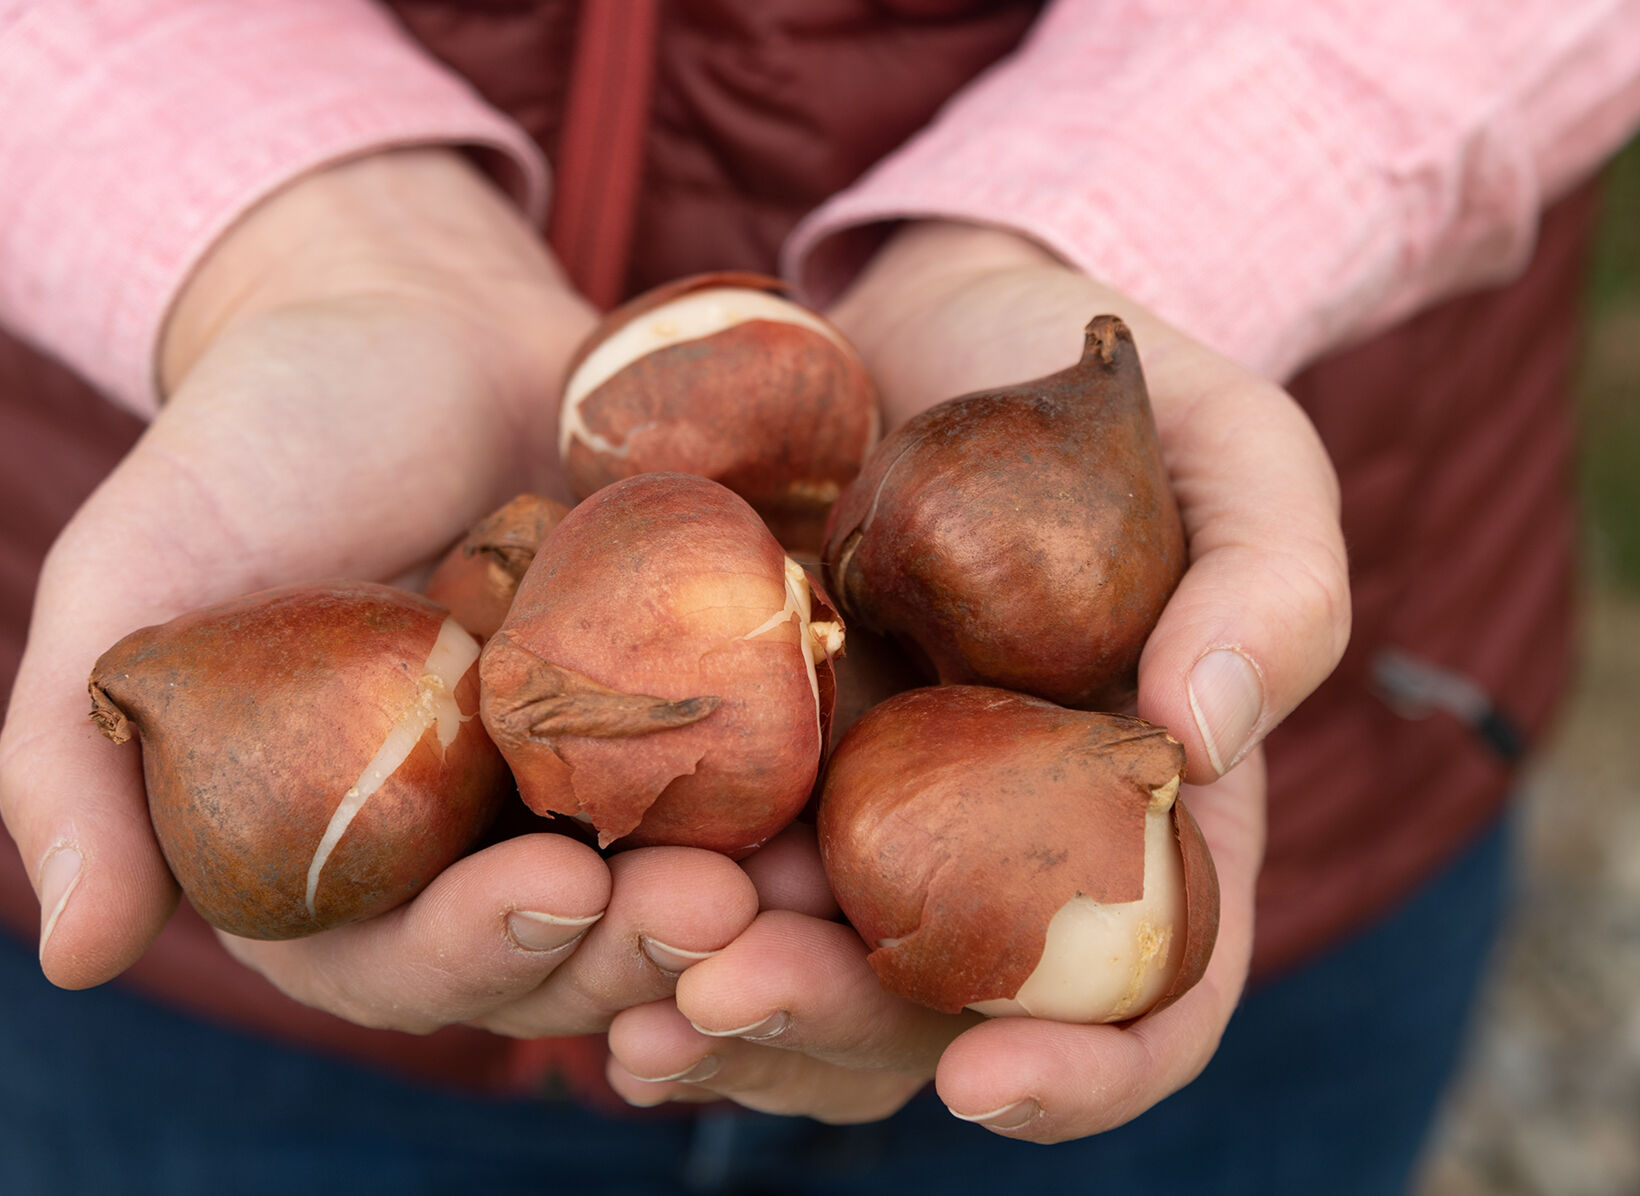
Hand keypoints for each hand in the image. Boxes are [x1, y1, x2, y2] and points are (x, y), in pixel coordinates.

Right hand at [0, 148, 759, 1035]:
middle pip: (555, 953)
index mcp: (335, 855)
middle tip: (705, 908)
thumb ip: (76, 760)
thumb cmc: (256, 440)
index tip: (544, 893)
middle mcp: (466, 845)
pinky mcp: (681, 711)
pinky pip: (744, 788)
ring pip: (661, 896)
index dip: (469, 957)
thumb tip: (80, 957)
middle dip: (626, 951)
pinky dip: (791, 814)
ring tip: (788, 882)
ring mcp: (584, 788)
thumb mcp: (128, 579)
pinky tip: (839, 809)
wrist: (411, 314)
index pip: (395, 963)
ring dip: (730, 913)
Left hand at [603, 220, 1347, 1136]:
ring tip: (630, 996)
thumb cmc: (1109, 394)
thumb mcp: (1238, 450)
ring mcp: (869, 817)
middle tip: (723, 994)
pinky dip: (634, 916)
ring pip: (804, 973)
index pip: (1154, 1000)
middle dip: (831, 1031)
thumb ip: (1274, 581)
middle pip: (937, 1016)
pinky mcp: (757, 761)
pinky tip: (568, 913)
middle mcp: (1001, 853)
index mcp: (1144, 823)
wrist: (933, 326)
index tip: (981, 1083)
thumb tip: (1202, 736)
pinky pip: (701, 870)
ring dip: (715, 1006)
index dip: (1089, 1076)